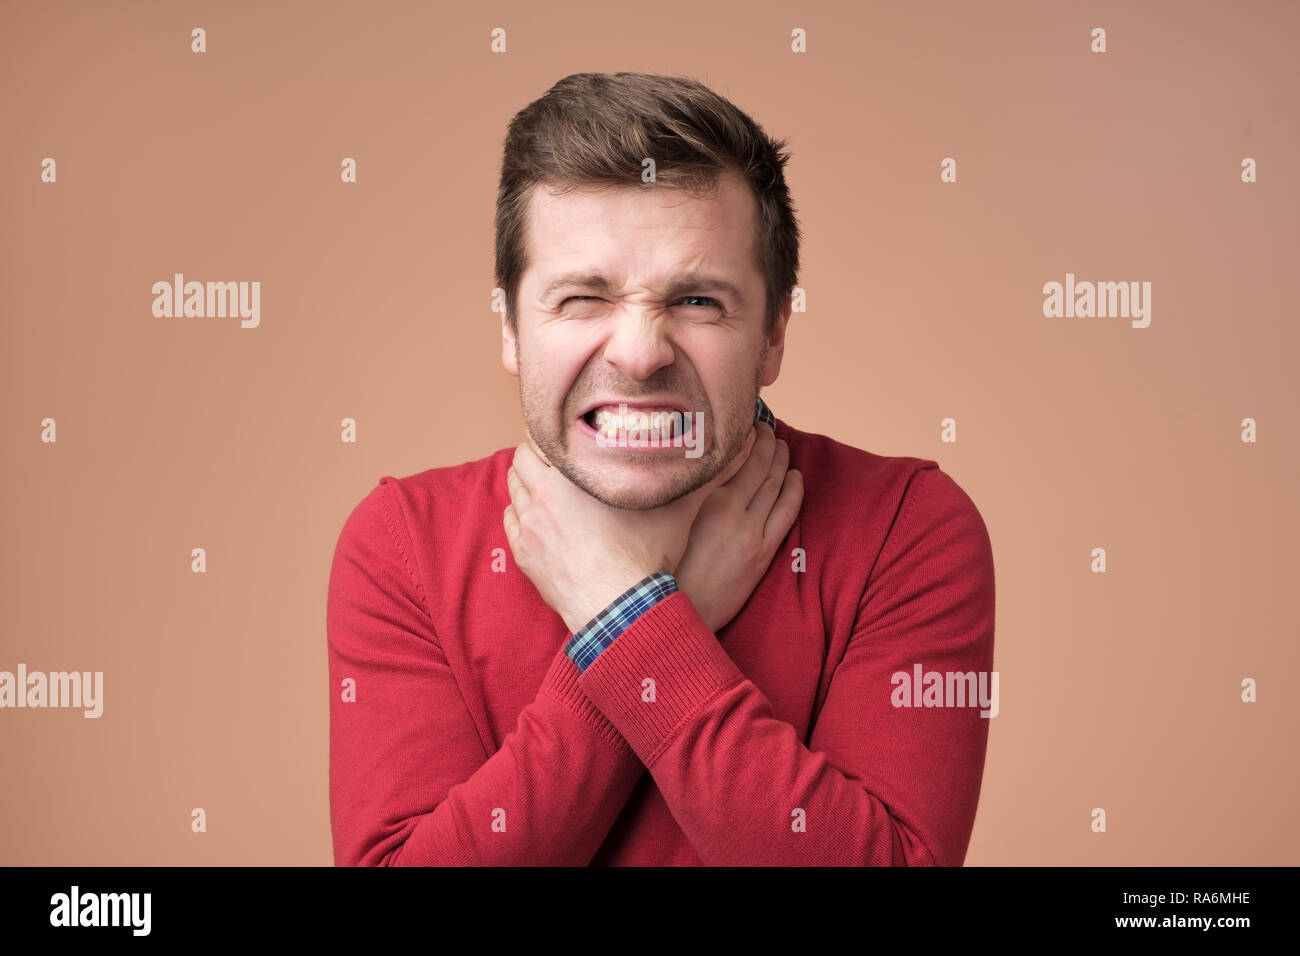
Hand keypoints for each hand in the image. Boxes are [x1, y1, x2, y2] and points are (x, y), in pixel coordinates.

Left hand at [504, 438, 722, 633]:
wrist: (620, 611)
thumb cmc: (646, 558)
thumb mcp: (675, 509)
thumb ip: (694, 473)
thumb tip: (733, 446)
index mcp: (570, 476)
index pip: (543, 436)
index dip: (555, 432)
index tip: (569, 435)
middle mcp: (541, 497)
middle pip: (521, 458)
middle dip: (537, 455)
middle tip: (559, 459)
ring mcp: (528, 529)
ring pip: (513, 489)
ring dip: (527, 482)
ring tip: (550, 485)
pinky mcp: (524, 556)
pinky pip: (510, 522)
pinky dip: (521, 513)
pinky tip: (541, 516)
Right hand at [674, 423, 803, 631]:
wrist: (678, 612)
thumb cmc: (662, 567)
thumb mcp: (665, 521)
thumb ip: (680, 491)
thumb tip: (687, 464)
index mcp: (703, 500)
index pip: (731, 455)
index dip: (742, 436)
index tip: (742, 421)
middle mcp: (730, 510)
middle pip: (757, 464)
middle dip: (765, 441)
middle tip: (765, 425)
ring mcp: (751, 531)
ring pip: (775, 484)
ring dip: (781, 460)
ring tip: (781, 444)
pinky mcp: (763, 551)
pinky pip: (787, 511)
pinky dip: (794, 489)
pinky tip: (795, 476)